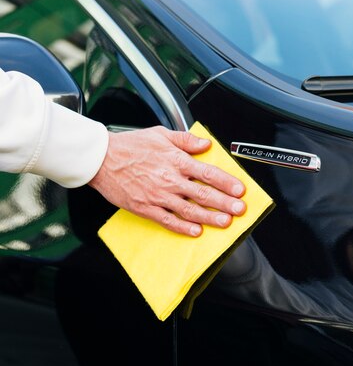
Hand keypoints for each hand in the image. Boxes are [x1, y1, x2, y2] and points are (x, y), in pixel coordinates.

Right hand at [88, 126, 245, 236]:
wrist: (99, 159)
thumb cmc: (129, 146)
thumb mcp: (160, 134)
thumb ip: (186, 139)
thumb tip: (205, 144)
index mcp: (175, 160)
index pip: (208, 172)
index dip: (226, 182)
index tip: (239, 189)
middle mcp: (169, 179)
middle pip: (203, 194)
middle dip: (224, 203)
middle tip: (239, 209)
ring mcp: (158, 195)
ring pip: (189, 210)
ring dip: (209, 217)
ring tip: (225, 222)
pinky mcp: (146, 208)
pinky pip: (168, 220)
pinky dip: (183, 227)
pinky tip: (196, 231)